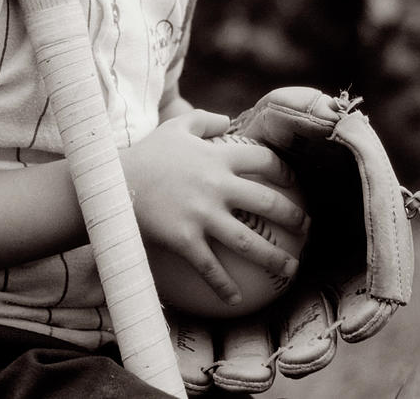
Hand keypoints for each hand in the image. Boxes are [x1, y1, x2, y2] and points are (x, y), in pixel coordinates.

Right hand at [121, 109, 308, 305]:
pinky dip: (225, 286)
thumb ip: (204, 119)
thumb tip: (227, 120)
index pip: (264, 161)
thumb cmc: (147, 155)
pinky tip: (236, 299)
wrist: (113, 183)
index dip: (285, 171)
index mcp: (217, 157)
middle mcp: (216, 186)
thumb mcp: (176, 127)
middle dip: (295, 217)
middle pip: (268, 203)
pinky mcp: (185, 240)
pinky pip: (211, 267)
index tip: (294, 183)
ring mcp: (201, 215)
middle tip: (306, 228)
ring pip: (249, 242)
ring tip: (290, 268)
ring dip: (275, 258)